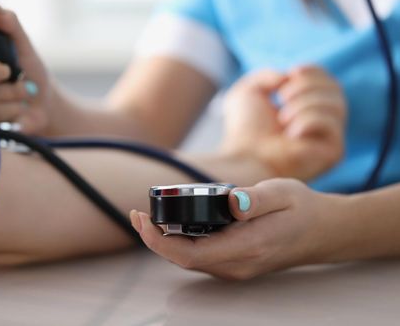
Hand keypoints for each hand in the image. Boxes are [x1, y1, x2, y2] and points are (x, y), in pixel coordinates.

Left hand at [130, 178, 341, 279]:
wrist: (323, 231)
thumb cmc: (302, 209)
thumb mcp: (282, 193)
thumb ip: (256, 199)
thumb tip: (231, 203)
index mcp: (246, 247)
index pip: (189, 253)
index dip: (158, 240)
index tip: (143, 219)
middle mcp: (237, 264)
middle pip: (182, 260)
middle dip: (155, 239)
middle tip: (139, 213)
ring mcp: (235, 267)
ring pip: (189, 260)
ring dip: (165, 241)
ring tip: (150, 217)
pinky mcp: (235, 263)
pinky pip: (200, 256)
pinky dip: (181, 242)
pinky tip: (174, 225)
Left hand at [222, 66, 345, 179]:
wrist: (244, 157)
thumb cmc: (243, 130)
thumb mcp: (248, 92)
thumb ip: (267, 76)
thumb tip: (289, 77)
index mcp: (307, 109)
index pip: (327, 82)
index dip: (314, 72)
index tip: (293, 73)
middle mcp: (324, 124)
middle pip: (335, 89)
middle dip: (306, 85)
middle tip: (282, 97)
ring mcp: (330, 139)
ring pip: (336, 104)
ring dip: (303, 104)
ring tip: (282, 118)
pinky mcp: (334, 152)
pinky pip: (331, 123)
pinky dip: (308, 121)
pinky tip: (291, 134)